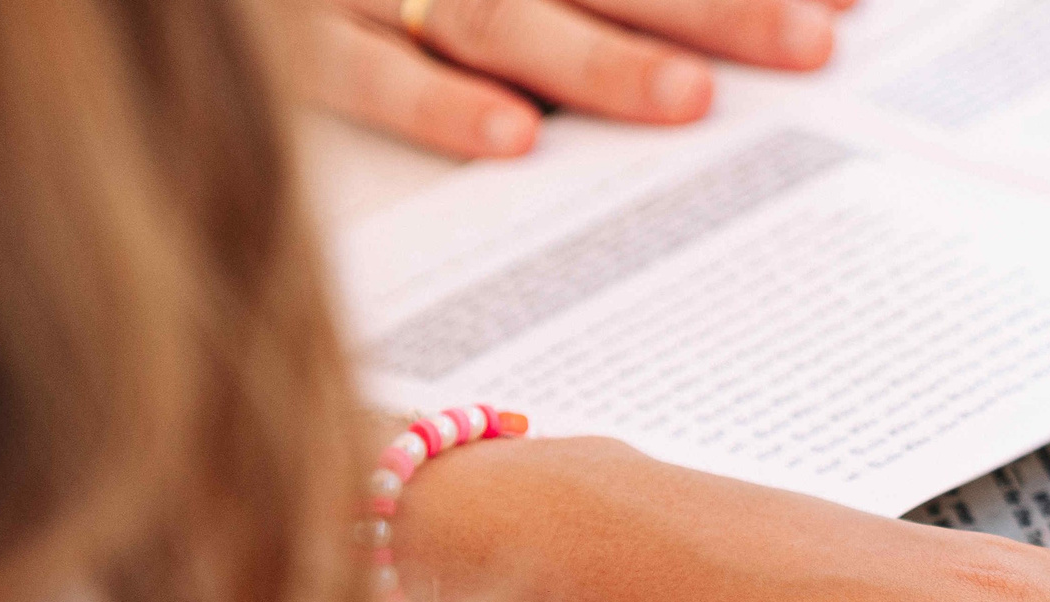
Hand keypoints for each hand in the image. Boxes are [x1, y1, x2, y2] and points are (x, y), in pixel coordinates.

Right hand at [301, 0, 853, 158]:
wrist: (209, 11)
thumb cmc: (420, 1)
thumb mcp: (524, 0)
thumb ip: (607, 1)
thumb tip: (792, 12)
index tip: (840, 9)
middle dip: (711, 7)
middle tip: (805, 48)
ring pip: (499, 14)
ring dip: (597, 59)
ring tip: (686, 99)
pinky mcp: (297, 37)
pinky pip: (362, 68)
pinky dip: (432, 103)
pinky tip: (512, 140)